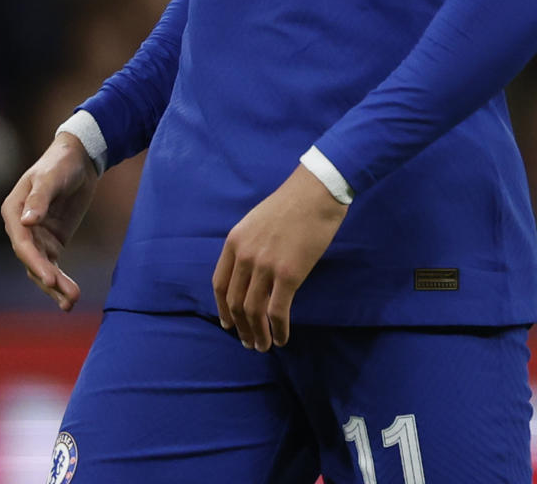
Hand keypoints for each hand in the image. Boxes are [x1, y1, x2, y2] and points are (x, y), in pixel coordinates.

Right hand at [2, 132, 99, 309]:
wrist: (78, 158)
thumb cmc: (60, 163)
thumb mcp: (51, 177)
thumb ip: (40, 199)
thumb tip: (27, 222)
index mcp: (13, 211)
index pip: (22, 243)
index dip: (35, 262)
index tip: (51, 278)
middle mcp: (20, 228)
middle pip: (31, 261)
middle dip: (49, 280)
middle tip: (68, 296)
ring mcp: (36, 237)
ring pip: (41, 268)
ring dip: (55, 287)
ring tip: (71, 303)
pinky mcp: (51, 243)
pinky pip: (53, 266)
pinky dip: (60, 282)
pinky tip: (70, 297)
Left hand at [212, 164, 348, 350]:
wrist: (317, 191)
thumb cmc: (292, 203)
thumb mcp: (257, 221)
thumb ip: (249, 245)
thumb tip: (251, 272)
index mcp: (234, 242)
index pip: (220, 285)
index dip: (223, 309)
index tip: (229, 325)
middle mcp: (244, 256)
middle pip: (235, 302)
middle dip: (241, 328)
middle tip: (249, 342)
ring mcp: (265, 266)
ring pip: (254, 311)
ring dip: (258, 334)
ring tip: (263, 346)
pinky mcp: (288, 275)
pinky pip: (278, 311)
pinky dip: (278, 330)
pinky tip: (282, 339)